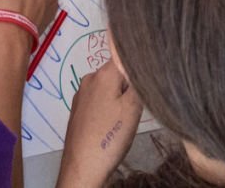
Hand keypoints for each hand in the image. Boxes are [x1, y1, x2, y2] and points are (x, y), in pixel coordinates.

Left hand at [58, 62, 142, 187]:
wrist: (82, 166)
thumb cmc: (110, 135)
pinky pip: (98, 101)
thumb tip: (141, 64)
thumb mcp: (133, 107)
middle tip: (136, 107)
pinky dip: (108, 109)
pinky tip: (111, 126)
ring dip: (119, 99)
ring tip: (124, 120)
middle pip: (117, 74)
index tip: (146, 85)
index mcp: (102, 73)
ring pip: (108, 89)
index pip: (125, 57)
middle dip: (129, 87)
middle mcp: (89, 78)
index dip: (138, 69)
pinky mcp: (78, 111)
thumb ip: (138, 82)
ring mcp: (81, 95)